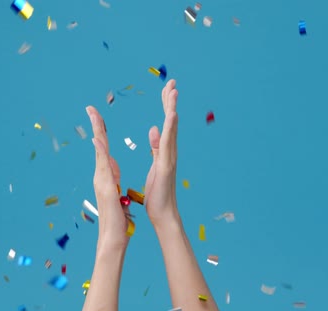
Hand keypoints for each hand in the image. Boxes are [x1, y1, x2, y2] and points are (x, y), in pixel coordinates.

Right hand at [86, 106, 130, 249]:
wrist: (113, 236)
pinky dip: (100, 151)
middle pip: (98, 145)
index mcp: (106, 173)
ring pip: (99, 151)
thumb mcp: (115, 190)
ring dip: (97, 132)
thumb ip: (112, 175)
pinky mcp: (105, 186)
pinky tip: (98, 139)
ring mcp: (101, 179)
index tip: (98, 116)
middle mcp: (101, 174)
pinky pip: (102, 165)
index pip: (103, 148)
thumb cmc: (116, 216)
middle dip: (96, 125)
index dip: (101, 131)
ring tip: (94, 114)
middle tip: (91, 107)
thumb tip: (111, 162)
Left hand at [144, 79, 180, 227]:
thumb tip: (154, 129)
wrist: (163, 213)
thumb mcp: (154, 164)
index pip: (165, 122)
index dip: (166, 105)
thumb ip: (156, 147)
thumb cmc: (158, 192)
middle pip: (171, 121)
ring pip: (171, 129)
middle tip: (172, 81)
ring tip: (173, 91)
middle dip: (170, 101)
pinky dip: (170, 129)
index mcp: (164, 150)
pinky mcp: (166, 165)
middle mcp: (170, 151)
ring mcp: (169, 157)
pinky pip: (167, 144)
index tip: (167, 87)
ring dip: (172, 109)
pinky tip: (171, 115)